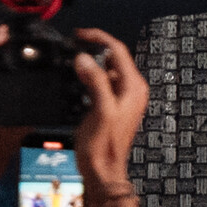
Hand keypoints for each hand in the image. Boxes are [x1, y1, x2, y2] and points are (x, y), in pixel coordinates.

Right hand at [69, 26, 149, 187]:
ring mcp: (123, 98)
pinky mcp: (113, 106)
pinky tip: (78, 86)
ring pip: (105, 70)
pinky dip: (89, 80)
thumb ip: (95, 81)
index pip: (117, 50)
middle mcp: (131, 90)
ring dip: (90, 67)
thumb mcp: (100, 110)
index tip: (79, 34)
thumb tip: (85, 59)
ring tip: (73, 69)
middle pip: (112, 58)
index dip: (98, 38)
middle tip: (73, 49)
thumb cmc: (104, 147)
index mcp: (133, 87)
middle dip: (93, 51)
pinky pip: (101, 84)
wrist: (103, 172)